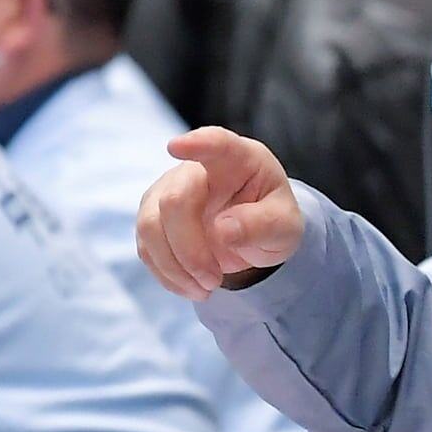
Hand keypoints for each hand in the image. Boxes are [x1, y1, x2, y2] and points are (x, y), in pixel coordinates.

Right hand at [136, 128, 304, 299]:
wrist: (252, 233)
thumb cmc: (270, 219)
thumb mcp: (285, 227)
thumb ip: (262, 225)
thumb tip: (224, 230)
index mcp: (238, 160)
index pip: (216, 144)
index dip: (197, 144)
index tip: (176, 147)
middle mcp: (195, 169)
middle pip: (174, 201)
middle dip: (190, 250)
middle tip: (214, 280)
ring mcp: (166, 190)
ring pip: (151, 226)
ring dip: (175, 267)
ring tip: (205, 288)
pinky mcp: (152, 217)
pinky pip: (147, 248)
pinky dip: (168, 275)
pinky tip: (191, 286)